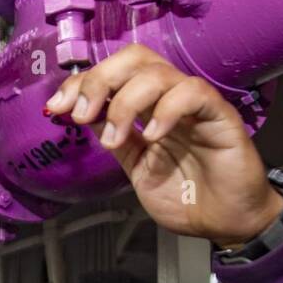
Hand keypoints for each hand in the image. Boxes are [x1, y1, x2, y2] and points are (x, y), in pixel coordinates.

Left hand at [45, 43, 282, 247]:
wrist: (225, 224)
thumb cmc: (187, 198)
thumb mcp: (137, 168)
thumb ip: (117, 139)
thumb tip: (83, 114)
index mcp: (149, 107)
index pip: (114, 74)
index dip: (82, 82)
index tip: (58, 107)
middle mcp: (170, 98)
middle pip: (134, 59)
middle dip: (99, 80)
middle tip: (81, 113)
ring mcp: (196, 104)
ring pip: (157, 73)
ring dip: (125, 103)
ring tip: (114, 139)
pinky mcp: (220, 115)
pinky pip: (192, 94)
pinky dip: (166, 110)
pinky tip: (153, 136)